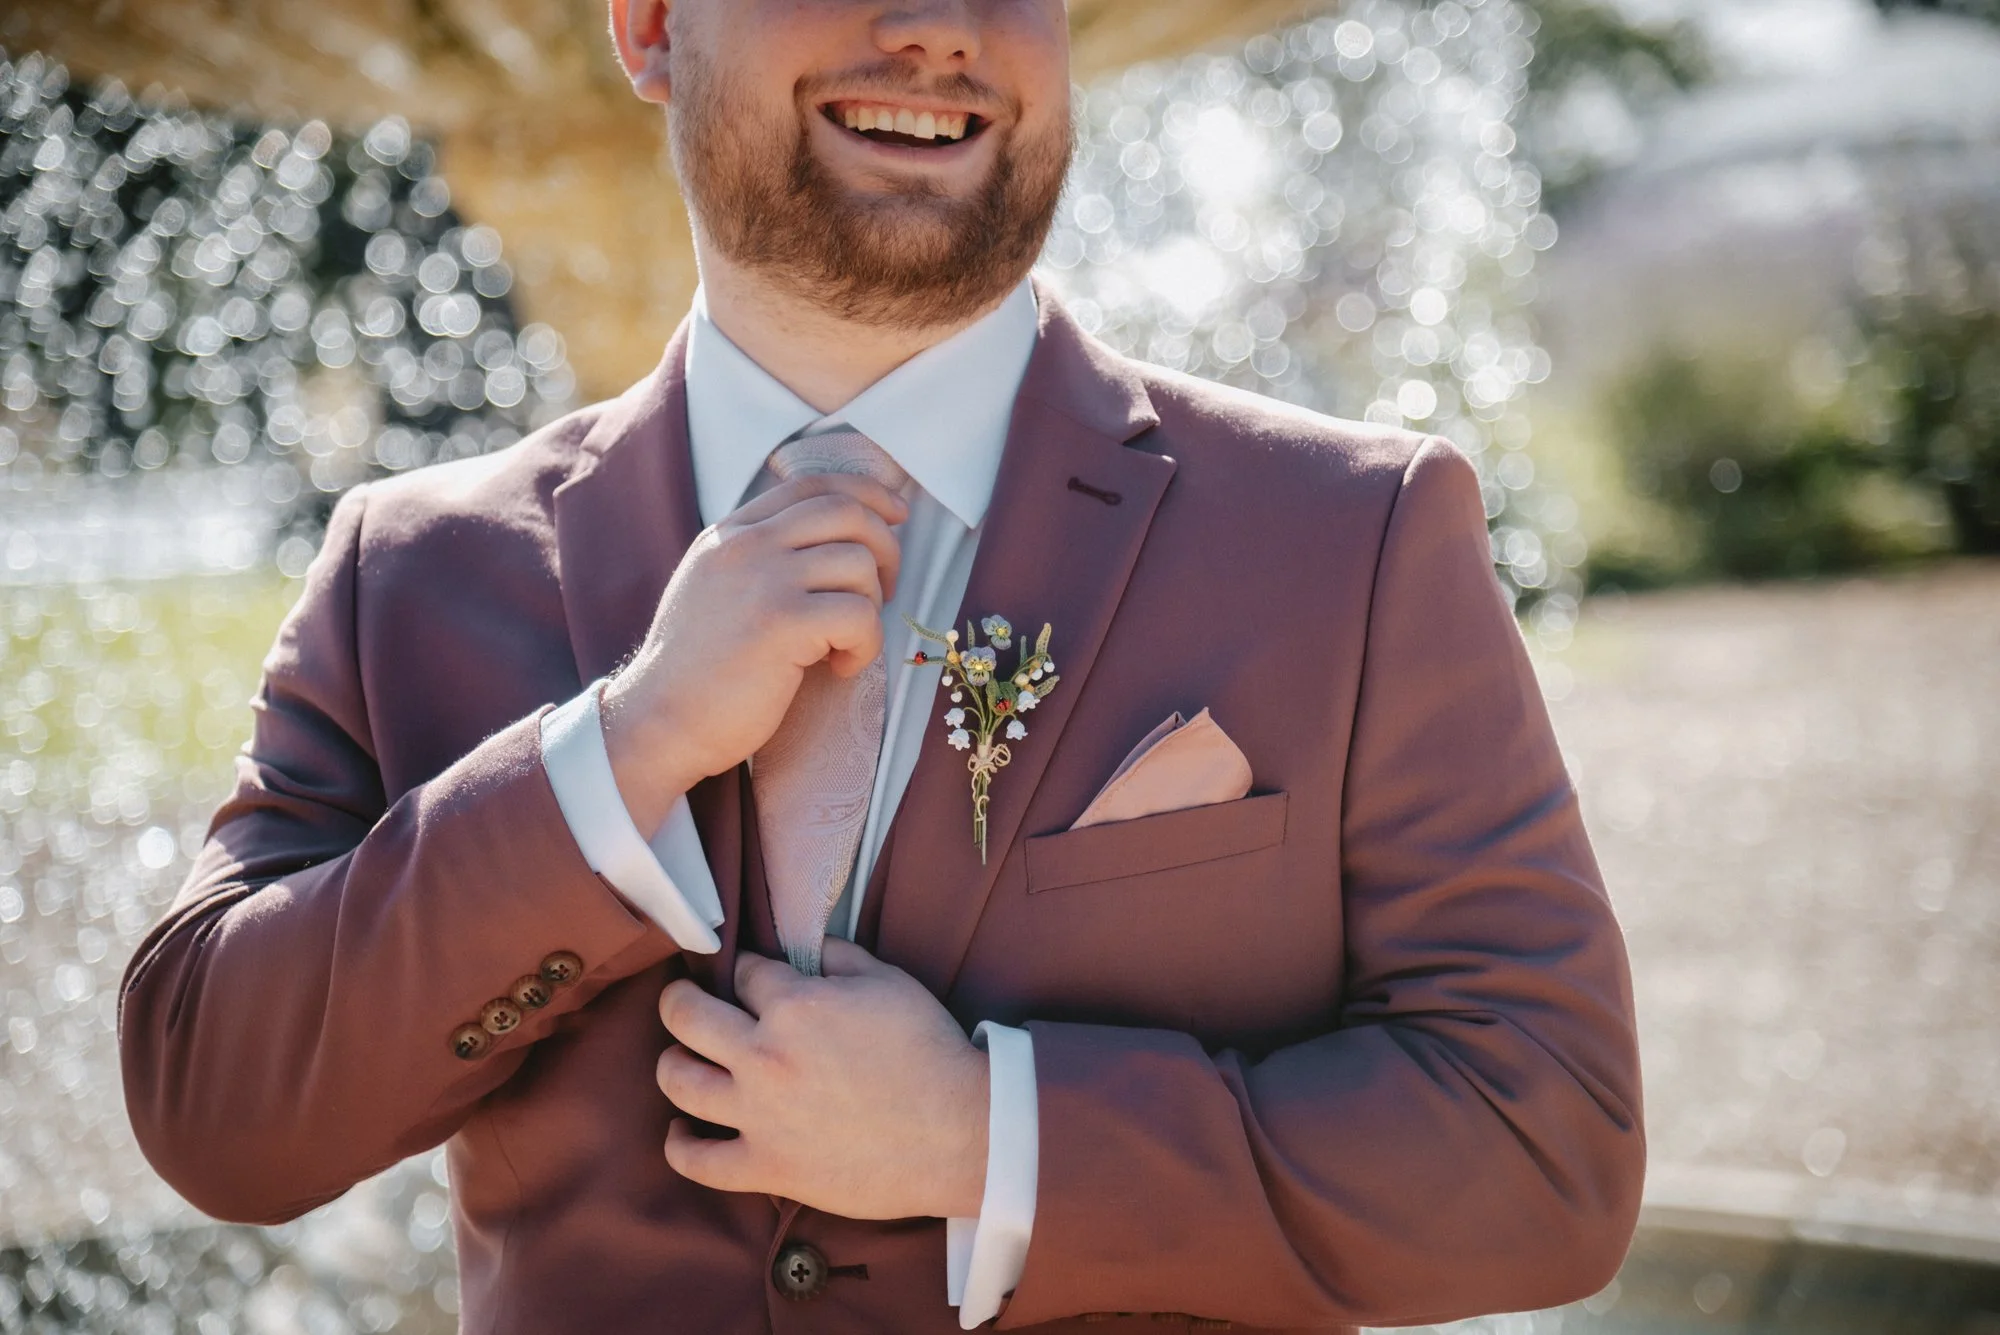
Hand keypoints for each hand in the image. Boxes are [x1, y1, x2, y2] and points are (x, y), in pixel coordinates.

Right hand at [601, 474, 907, 834]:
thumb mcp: (716, 590)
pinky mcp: (780, 624)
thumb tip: (835, 543)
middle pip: (846, 512)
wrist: (659, 721)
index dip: (866, 493)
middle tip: (885, 592)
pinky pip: (858, 615)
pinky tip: (839, 668)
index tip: (896, 515)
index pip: (811, 484)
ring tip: (846, 644)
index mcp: (730, 533)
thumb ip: (759, 558)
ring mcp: (762, 580)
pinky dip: (866, 645)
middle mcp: (745, 545)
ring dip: (872, 607)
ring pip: (859, 563)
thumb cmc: (698, 670)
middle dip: (885, 548)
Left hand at [656, 938, 989, 1220]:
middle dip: (680, 999)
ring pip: (678, 1080)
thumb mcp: (891, 981)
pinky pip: (698, 1162)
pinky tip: (683, 1129)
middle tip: (683, 1000)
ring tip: (681, 1058)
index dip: (748, 968)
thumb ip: (840, 957)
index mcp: (795, 1004)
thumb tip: (808, 947)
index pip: (745, 972)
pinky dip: (681, 1145)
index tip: (751, 975)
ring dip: (673, 1063)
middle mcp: (765, 1054)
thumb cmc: (930, 1051)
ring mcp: (759, 1114)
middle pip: (687, 1016)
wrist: (960, 1132)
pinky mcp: (766, 1166)